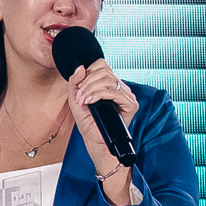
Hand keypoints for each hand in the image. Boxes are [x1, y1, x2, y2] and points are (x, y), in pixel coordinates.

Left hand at [67, 61, 138, 175]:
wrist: (94, 141)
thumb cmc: (88, 123)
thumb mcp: (75, 99)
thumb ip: (75, 82)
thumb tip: (80, 68)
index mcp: (110, 84)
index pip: (102, 65)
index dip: (88, 72)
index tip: (80, 86)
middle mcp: (120, 87)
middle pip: (104, 71)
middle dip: (87, 82)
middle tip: (80, 96)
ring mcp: (127, 95)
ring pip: (109, 80)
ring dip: (91, 89)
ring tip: (84, 100)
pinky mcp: (131, 105)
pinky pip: (115, 92)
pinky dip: (99, 95)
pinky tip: (91, 102)